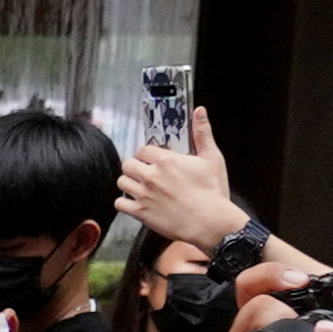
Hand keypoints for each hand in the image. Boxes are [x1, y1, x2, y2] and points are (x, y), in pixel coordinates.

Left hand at [118, 107, 249, 254]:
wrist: (210, 221)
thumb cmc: (213, 190)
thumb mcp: (212, 158)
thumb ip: (202, 133)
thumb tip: (200, 111)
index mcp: (166, 160)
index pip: (143, 150)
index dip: (147, 155)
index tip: (153, 160)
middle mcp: (151, 175)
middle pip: (128, 164)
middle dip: (135, 167)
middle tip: (145, 173)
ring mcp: (143, 194)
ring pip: (122, 182)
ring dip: (129, 183)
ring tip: (139, 187)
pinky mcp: (140, 212)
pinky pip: (119, 203)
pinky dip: (124, 203)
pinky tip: (135, 202)